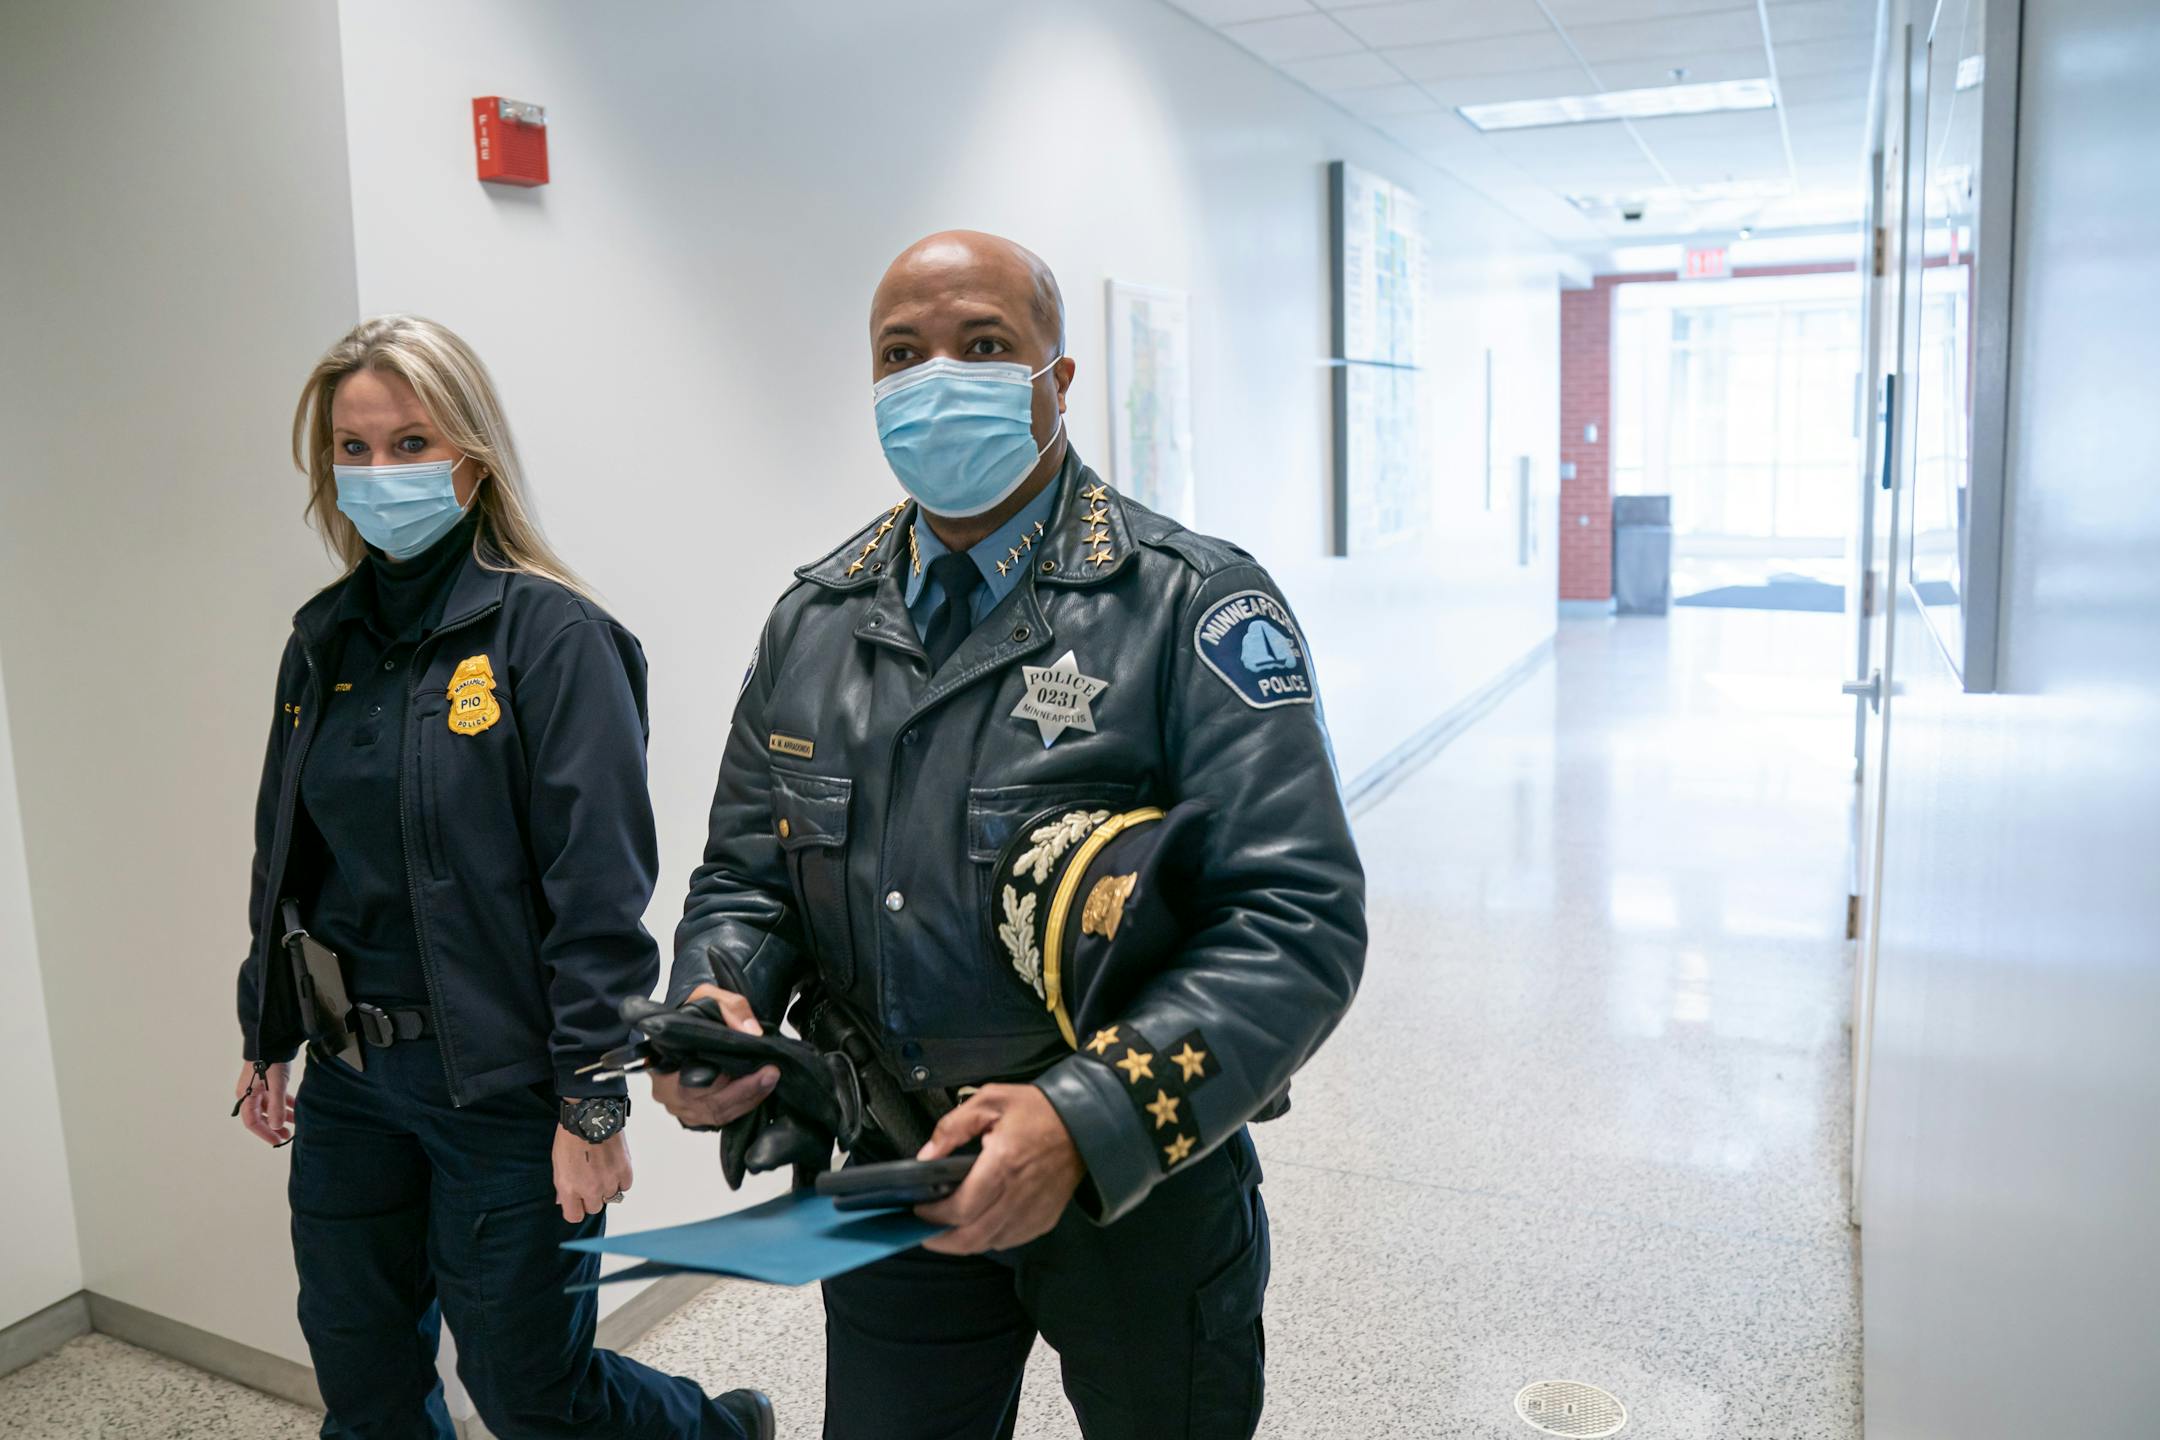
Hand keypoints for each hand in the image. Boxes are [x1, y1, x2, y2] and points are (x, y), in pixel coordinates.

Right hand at [233, 1061, 292, 1145]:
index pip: (252, 1122)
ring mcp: (259, 1088)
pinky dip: (285, 1104)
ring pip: (271, 1107)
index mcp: (246, 1096)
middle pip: (261, 1116)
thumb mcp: (276, 1085)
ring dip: (282, 1116)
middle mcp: (250, 1094)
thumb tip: (276, 1127)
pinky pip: (276, 1098)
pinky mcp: (269, 1082)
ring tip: (296, 1124)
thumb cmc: (271, 1061)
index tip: (277, 1141)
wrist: (273, 1039)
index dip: (264, 1133)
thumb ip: (277, 1106)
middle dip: (274, 1127)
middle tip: (287, 1136)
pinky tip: (297, 1109)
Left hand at [553, 1124, 632, 1223]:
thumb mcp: (558, 1163)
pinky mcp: (624, 1170)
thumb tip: (563, 1201)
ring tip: (602, 1169)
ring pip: (611, 1197)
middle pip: (594, 1208)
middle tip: (590, 1180)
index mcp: (569, 1187)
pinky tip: (613, 1167)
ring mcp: (609, 1180)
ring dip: (607, 1187)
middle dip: (591, 1197)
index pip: (574, 1216)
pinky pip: (625, 1185)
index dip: (575, 1208)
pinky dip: (620, 1179)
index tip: (577, 1201)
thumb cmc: (571, 1135)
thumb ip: (562, 1186)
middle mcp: (590, 1188)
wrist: (591, 1115)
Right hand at [646, 984, 778, 1129]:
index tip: (760, 1068)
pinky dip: (743, 1105)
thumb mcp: (709, 995)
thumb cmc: (693, 1010)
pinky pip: (720, 1117)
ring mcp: (678, 1106)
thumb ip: (732, 1009)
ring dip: (748, 1099)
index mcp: (661, 1062)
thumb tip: (753, 1032)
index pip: (692, 1082)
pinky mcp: (693, 1113)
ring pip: (717, 1114)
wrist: (687, 1021)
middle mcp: (665, 1090)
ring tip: (771, 1079)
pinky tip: (760, 1090)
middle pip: (708, 1103)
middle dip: (745, 1091)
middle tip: (772, 1073)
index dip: (726, 1081)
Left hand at [914, 1084, 1084, 1254]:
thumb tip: (926, 1156)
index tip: (919, 1209)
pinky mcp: (1044, 1219)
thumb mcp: (989, 1101)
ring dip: (964, 1243)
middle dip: (942, 1241)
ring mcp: (1033, 1211)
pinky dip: (990, 1239)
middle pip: (971, 1238)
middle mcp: (1018, 1195)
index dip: (933, 1216)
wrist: (1085, 1123)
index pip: (960, 1209)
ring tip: (948, 1230)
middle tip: (925, 1232)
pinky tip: (980, 1226)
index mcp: (1002, 1164)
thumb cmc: (1037, 1110)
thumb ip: (952, 1127)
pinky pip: (1011, 1241)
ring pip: (990, 1243)